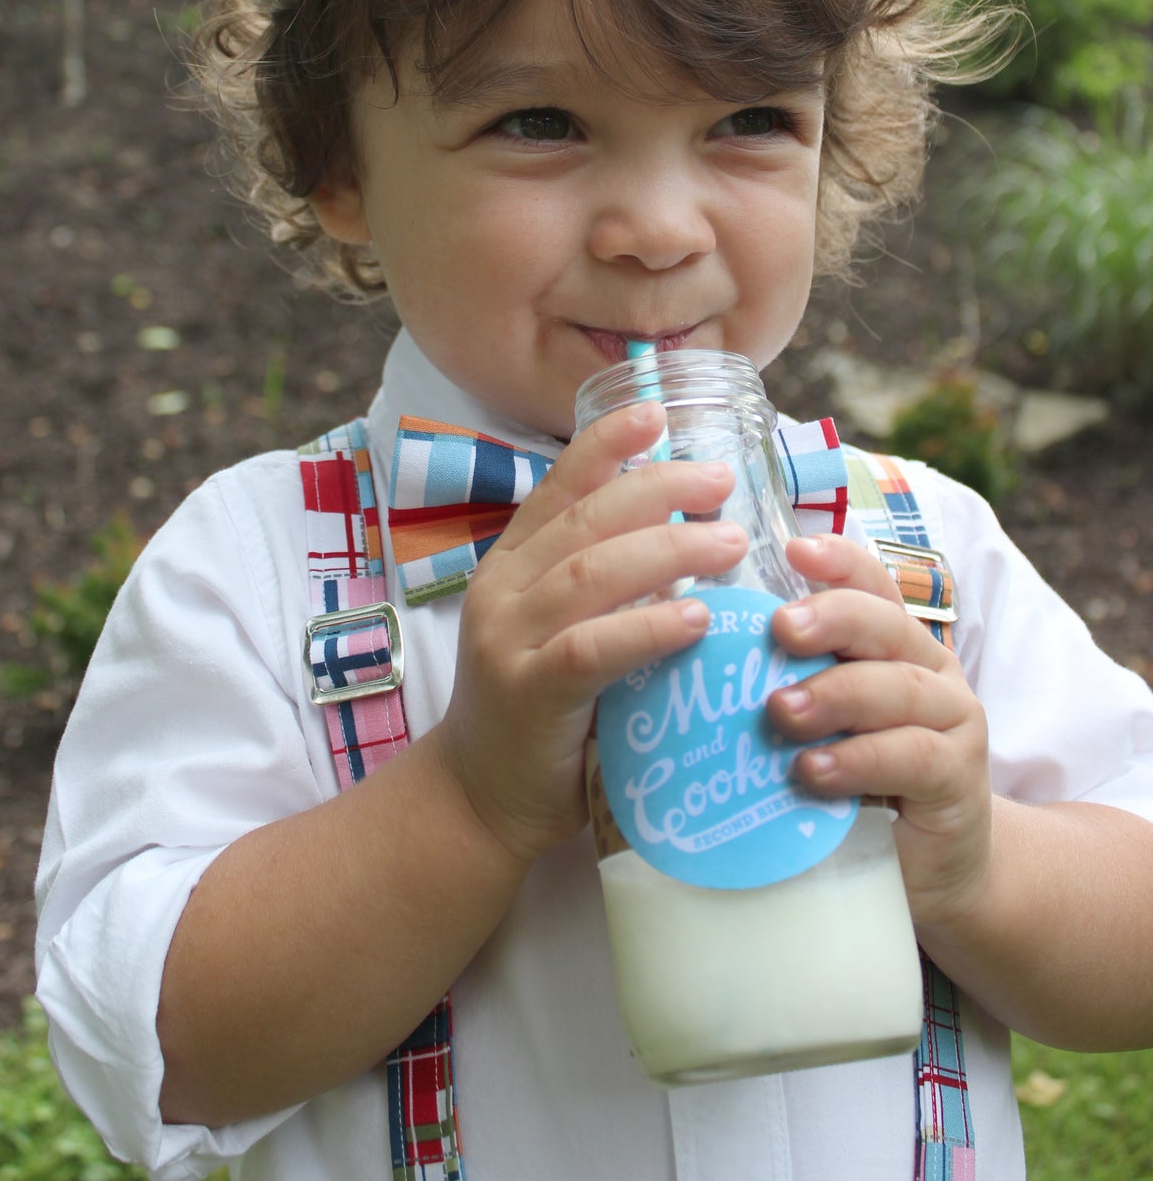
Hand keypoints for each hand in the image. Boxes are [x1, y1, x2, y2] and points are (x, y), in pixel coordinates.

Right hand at [432, 402, 745, 865]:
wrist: (477, 798)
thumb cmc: (541, 711)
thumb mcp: (563, 630)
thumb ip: (607, 589)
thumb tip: (696, 542)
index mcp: (512, 564)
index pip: (560, 486)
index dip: (607, 444)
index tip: (657, 412)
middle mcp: (503, 589)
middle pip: (586, 520)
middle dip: (659, 490)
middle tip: (723, 479)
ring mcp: (508, 639)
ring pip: (592, 573)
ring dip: (669, 549)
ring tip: (731, 540)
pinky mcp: (527, 693)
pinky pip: (592, 648)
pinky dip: (648, 626)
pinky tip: (697, 616)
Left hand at [767, 535, 991, 934]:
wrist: (932, 868)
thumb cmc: (857, 784)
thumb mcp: (820, 724)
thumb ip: (782, 682)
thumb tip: (687, 643)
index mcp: (893, 643)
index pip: (871, 584)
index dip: (837, 561)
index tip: (793, 550)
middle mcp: (929, 669)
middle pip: (884, 625)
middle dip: (831, 618)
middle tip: (780, 629)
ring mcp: (953, 720)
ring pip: (898, 687)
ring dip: (835, 694)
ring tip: (781, 712)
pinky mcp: (959, 778)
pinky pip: (911, 756)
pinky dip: (859, 759)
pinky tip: (814, 770)